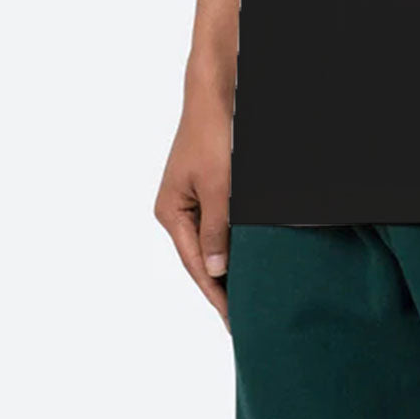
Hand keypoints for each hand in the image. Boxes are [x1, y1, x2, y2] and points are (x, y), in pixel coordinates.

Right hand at [154, 98, 231, 326]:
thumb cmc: (214, 136)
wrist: (218, 95)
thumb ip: (217, 231)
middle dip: (222, 291)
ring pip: (212, 250)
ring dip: (229, 274)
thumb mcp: (220, 188)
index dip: (216, 295)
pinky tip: (248, 270)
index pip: (195, 266)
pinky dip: (233, 252)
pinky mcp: (206, 197)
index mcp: (172, 214)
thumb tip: (216, 271)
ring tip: (248, 304)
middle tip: (245, 323)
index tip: (234, 322)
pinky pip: (219, 234)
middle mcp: (177, 213)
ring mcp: (191, 206)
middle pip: (201, 263)